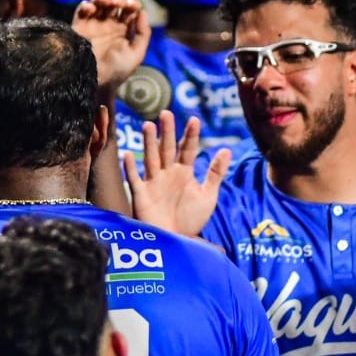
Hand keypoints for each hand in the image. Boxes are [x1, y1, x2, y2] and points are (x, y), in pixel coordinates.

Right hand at [73, 0, 150, 94]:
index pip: (129, 9)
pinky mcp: (80, 27)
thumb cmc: (117, 71)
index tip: (132, 6)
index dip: (131, 3)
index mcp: (123, 30)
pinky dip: (86, 5)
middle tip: (118, 3)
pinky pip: (81, 10)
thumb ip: (143, 33)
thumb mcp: (137, 54)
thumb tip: (142, 12)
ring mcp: (94, 25)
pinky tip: (91, 9)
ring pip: (98, 2)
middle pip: (114, 2)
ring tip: (105, 0)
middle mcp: (108, 25)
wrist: (96, 82)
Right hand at [124, 111, 231, 236]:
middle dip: (167, 132)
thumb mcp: (208, 195)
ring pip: (151, 158)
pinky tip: (128, 154)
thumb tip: (227, 149)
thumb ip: (215, 173)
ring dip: (149, 143)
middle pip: (167, 148)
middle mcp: (167, 173)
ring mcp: (153, 182)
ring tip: (148, 126)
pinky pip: (135, 180)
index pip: (188, 149)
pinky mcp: (141, 195)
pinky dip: (131, 168)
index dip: (190, 135)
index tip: (194, 120)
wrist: (176, 241)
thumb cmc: (191, 219)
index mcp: (184, 171)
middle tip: (167, 113)